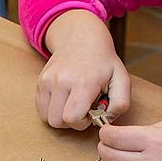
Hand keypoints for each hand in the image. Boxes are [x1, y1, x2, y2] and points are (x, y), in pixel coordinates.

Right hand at [37, 10, 129, 129]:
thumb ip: (121, 103)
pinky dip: (52, 110)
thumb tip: (106, 120)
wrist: (82, 38)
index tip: (91, 112)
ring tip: (74, 104)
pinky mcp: (40, 81)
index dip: (83, 122)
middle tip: (83, 108)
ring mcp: (48, 80)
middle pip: (57, 121)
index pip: (72, 118)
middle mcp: (62, 81)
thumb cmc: (104, 62)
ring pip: (47, 118)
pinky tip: (65, 100)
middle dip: (72, 122)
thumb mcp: (122, 79)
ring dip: (61, 117)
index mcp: (83, 82)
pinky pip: (40, 109)